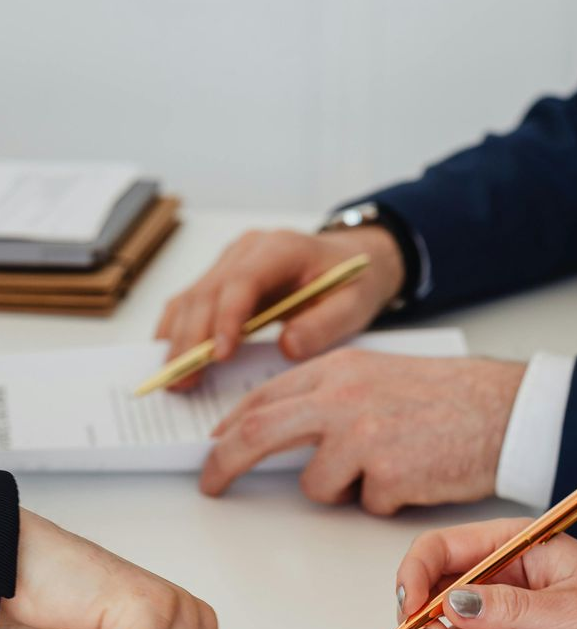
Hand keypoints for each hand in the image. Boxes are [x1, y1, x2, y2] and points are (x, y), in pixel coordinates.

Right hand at [154, 226, 404, 386]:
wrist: (351, 262)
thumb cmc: (352, 283)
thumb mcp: (353, 305)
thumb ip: (325, 325)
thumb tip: (287, 348)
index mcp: (281, 249)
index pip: (241, 282)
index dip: (225, 318)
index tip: (219, 356)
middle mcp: (247, 250)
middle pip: (207, 292)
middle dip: (192, 338)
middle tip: (183, 379)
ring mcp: (230, 262)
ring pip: (192, 298)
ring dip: (179, 339)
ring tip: (173, 379)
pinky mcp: (222, 278)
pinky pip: (192, 302)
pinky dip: (178, 330)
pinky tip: (172, 358)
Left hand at [200, 351, 524, 511]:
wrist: (505, 411)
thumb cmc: (452, 397)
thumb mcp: (380, 377)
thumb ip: (331, 395)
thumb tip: (283, 427)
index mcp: (338, 370)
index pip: (263, 398)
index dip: (231, 427)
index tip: (216, 446)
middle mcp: (342, 400)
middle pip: (258, 434)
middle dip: (224, 462)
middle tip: (212, 484)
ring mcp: (362, 438)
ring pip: (316, 485)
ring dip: (343, 490)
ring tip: (390, 468)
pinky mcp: (388, 476)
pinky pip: (366, 505)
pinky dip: (388, 500)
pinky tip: (419, 475)